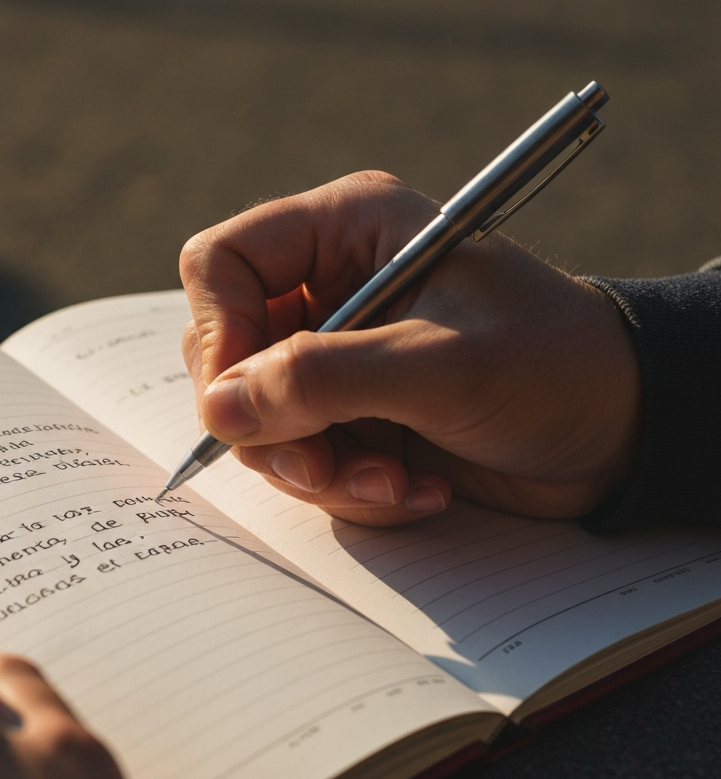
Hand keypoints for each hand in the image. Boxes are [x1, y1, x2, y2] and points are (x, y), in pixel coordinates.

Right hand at [180, 171, 639, 525]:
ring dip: (320, 471)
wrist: (616, 433)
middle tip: (324, 465)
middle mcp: (329, 291)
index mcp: (345, 233)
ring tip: (395, 484)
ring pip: (261, 422)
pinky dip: (352, 490)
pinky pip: (305, 462)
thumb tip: (218, 408)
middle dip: (274, 427)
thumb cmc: (552, 367)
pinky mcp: (352, 418)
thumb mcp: (440, 366)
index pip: (220, 265)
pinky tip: (416, 489)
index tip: (244, 403)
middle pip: (228, 356)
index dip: (218, 335)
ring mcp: (337, 360)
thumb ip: (322, 380)